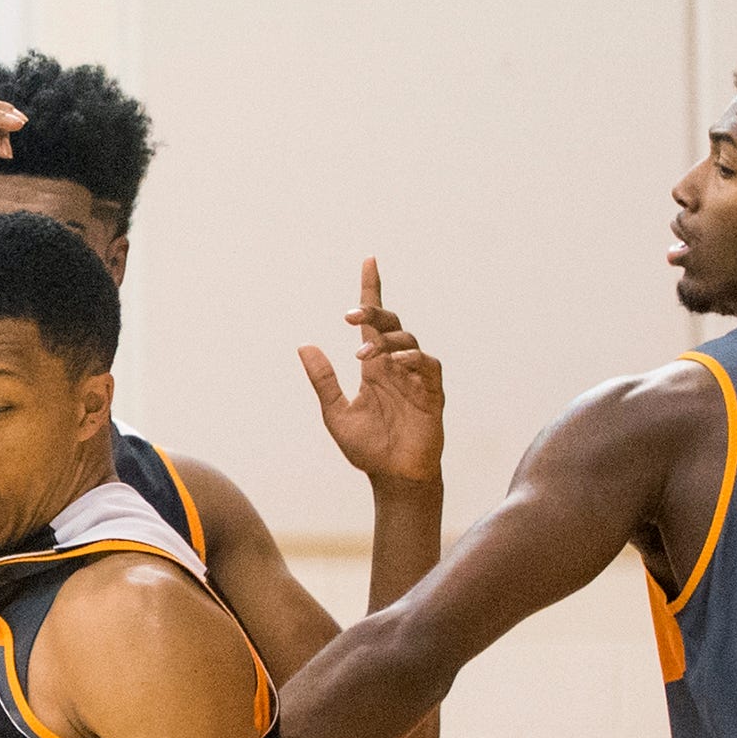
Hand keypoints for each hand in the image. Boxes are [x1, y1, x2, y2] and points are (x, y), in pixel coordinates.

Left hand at [299, 257, 445, 487]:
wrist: (393, 477)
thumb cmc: (367, 447)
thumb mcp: (336, 413)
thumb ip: (323, 380)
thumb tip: (303, 346)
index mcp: (374, 366)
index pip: (373, 321)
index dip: (371, 290)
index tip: (369, 260)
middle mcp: (396, 365)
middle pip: (390, 324)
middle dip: (373, 313)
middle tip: (349, 315)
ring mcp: (416, 377)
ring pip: (408, 339)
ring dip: (386, 340)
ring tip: (364, 355)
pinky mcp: (432, 393)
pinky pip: (428, 365)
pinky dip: (413, 358)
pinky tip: (396, 361)